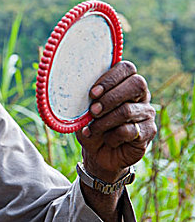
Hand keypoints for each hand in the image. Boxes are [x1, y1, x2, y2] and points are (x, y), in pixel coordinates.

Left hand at [76, 61, 156, 182]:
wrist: (99, 154)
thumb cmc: (91, 125)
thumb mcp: (84, 111)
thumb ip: (83, 100)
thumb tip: (73, 91)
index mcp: (124, 83)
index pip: (126, 68)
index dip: (110, 78)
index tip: (92, 93)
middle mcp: (140, 95)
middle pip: (136, 84)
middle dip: (110, 98)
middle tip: (93, 111)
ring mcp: (146, 113)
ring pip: (128, 110)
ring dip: (105, 121)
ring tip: (92, 128)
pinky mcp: (149, 131)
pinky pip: (130, 130)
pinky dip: (112, 136)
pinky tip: (107, 140)